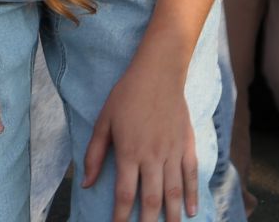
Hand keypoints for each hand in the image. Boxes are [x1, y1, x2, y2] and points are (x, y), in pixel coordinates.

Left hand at [82, 46, 196, 221]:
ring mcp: (173, 150)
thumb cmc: (127, 94)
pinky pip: (191, 173)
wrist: (160, 71)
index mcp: (129, 151)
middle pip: (151, 198)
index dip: (120, 216)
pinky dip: (192, 193)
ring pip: (174, 190)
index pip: (124, 193)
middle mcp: (153, 155)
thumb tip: (85, 183)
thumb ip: (94, 154)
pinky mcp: (187, 143)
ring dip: (172, 213)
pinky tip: (192, 210)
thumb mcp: (103, 122)